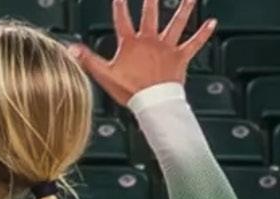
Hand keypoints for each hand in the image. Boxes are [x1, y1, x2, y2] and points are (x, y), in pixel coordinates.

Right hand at [70, 0, 215, 107]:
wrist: (153, 102)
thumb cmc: (130, 90)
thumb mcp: (104, 75)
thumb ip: (88, 60)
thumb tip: (71, 49)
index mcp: (131, 44)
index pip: (122, 20)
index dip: (119, 6)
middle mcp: (150, 41)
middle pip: (151, 15)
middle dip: (151, 0)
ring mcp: (167, 47)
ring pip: (177, 23)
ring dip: (184, 8)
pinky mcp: (180, 56)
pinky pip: (195, 42)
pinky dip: (204, 33)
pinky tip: (212, 22)